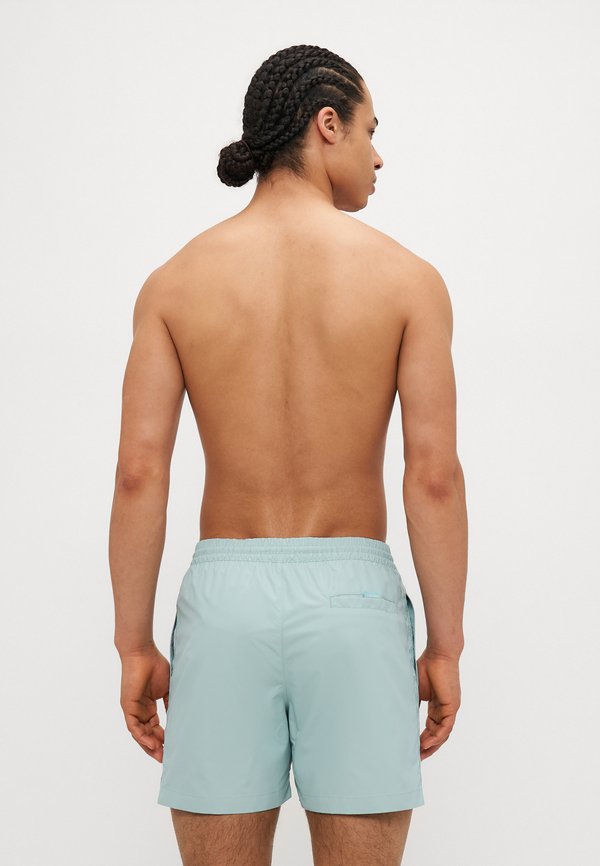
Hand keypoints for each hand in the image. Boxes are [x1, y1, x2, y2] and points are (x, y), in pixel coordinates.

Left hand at [119, 644, 169, 762]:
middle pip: (147, 734)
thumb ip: (171, 703)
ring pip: (140, 734)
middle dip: (157, 747)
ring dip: (150, 746)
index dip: (163, 739)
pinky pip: (134, 727)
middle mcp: (139, 710)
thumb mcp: (168, 688)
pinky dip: (142, 737)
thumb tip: (178, 717)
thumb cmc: (155, 665)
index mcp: (148, 706)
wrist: (142, 653)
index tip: (173, 748)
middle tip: (167, 758)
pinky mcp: (127, 707)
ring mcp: (133, 709)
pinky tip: (152, 744)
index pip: (155, 728)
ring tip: (161, 756)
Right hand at [416, 650, 460, 759]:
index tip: (413, 749)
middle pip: (438, 734)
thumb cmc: (426, 666)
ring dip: (431, 745)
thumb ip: (412, 703)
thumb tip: (399, 715)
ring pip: (442, 734)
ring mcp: (450, 709)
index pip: (432, 728)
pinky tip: (426, 743)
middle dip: (427, 747)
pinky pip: (445, 727)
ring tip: (420, 754)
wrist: (438, 654)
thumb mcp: (415, 690)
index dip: (423, 739)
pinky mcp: (452, 706)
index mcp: (437, 705)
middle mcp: (445, 709)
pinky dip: (436, 737)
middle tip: (416, 758)